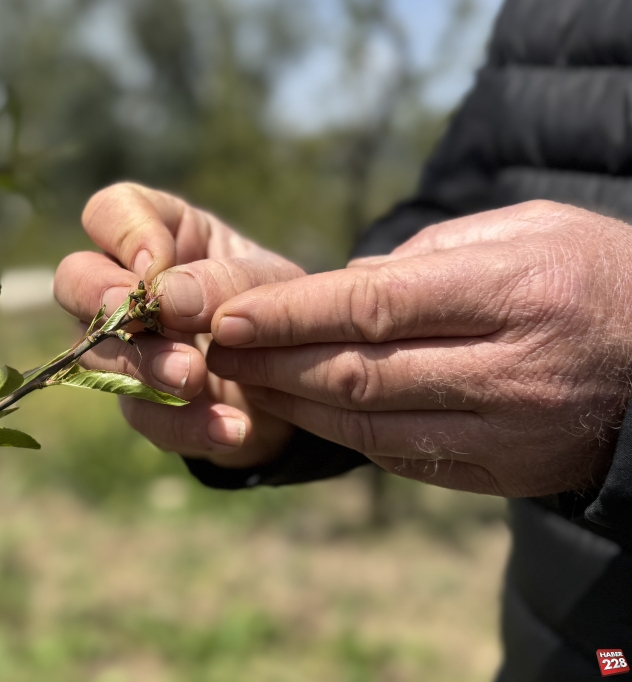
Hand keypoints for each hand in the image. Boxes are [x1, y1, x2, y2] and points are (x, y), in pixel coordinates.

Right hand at [53, 183, 302, 466]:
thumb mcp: (273, 286)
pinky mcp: (139, 402)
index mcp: (160, 235)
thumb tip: (165, 296)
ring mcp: (122, 347)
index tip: (160, 264)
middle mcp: (124, 286)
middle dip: (103, 301)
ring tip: (196, 378)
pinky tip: (231, 428)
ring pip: (94, 352)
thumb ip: (226, 281)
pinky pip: (140, 414)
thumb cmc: (277, 309)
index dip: (125, 234)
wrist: (299, 384)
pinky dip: (184, 423)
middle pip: (73, 279)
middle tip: (147, 321)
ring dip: (144, 366)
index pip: (110, 213)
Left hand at [207, 201, 631, 495]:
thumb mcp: (525, 230)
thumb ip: (429, 255)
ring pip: (373, 427)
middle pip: (361, 374)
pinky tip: (304, 411)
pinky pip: (405, 459)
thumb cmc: (592, 273)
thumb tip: (344, 284)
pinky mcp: (508, 474)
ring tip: (244, 383)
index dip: (292, 315)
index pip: (375, 307)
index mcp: (514, 294)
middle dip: (275, 364)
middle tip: (214, 352)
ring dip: (295, 406)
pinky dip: (345, 434)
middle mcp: (511, 371)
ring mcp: (510, 432)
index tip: (229, 316)